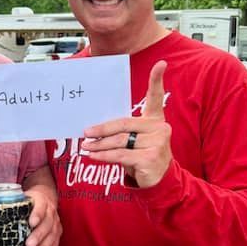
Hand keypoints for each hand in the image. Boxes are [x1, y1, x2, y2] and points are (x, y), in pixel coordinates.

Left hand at [23, 188, 61, 245]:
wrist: (45, 200)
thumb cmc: (28, 203)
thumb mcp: (20, 199)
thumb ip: (9, 205)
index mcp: (41, 201)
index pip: (41, 207)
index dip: (37, 214)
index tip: (31, 223)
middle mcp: (51, 213)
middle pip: (47, 224)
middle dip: (38, 236)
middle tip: (28, 245)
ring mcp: (55, 224)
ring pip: (52, 237)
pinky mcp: (57, 235)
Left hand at [81, 60, 171, 187]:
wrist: (159, 181)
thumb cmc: (142, 156)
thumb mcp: (134, 140)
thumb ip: (121, 131)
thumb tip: (93, 129)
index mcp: (155, 119)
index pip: (155, 98)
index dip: (157, 80)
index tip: (161, 64)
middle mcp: (159, 128)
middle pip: (124, 124)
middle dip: (102, 129)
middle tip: (86, 132)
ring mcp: (157, 143)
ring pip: (120, 141)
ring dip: (99, 145)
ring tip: (86, 146)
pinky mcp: (151, 158)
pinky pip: (121, 155)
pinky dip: (104, 156)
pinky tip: (94, 156)